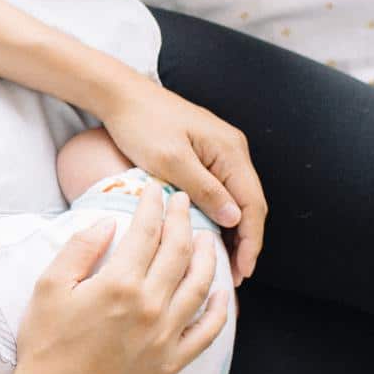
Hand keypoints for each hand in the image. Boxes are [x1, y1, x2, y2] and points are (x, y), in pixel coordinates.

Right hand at [13, 183, 228, 373]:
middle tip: (182, 202)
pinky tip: (221, 294)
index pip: (146, 232)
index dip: (152, 205)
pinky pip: (207, 332)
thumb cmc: (45, 343)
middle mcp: (150, 307)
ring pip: (199, 286)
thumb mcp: (49, 287)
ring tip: (205, 239)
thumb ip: (80, 249)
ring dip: (206, 257)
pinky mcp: (171, 362)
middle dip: (181, 220)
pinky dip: (218, 310)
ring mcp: (165, 336)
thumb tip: (108, 222)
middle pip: (177, 251)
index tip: (154, 189)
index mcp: (119, 284)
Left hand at [93, 75, 266, 282]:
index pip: (252, 204)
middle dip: (246, 242)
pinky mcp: (206, 153)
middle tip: (235, 277)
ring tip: (224, 264)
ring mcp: (220, 150)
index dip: (250, 242)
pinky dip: (221, 215)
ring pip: (237, 199)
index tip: (242, 272)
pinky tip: (210, 236)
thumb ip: (204, 189)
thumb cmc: (141, 126)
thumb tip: (235, 219)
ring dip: (234, 232)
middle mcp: (233, 149)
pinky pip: (222, 190)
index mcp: (230, 150)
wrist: (121, 96)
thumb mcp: (170, 161)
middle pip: (250, 204)